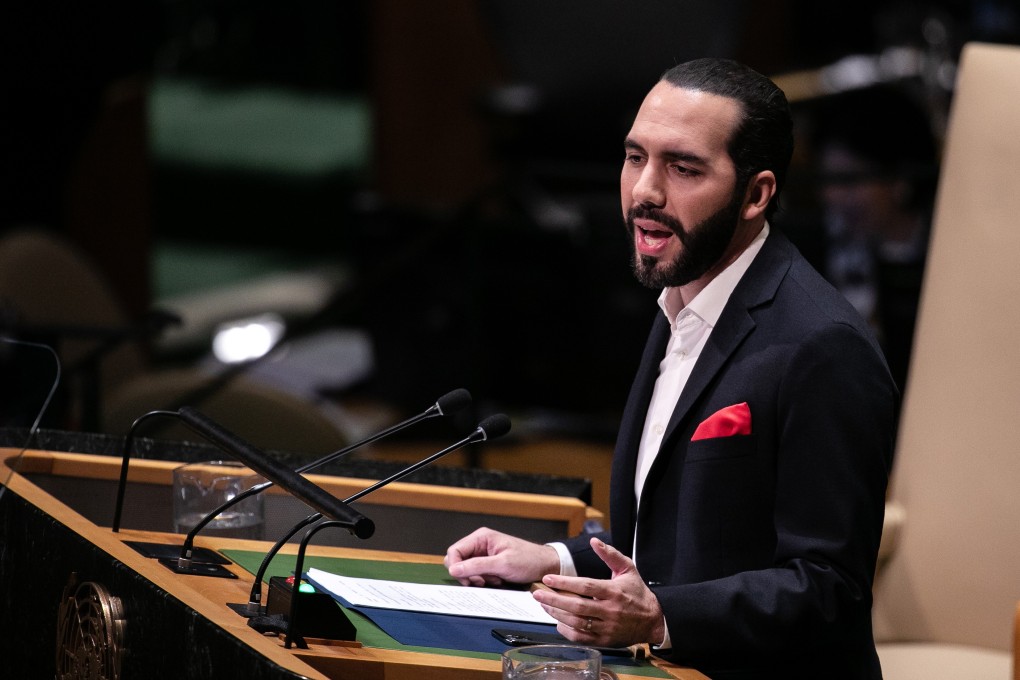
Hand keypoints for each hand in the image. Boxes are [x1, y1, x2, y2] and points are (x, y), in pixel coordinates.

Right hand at [444, 527, 559, 586]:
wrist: (545, 566)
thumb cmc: (529, 560)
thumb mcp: (502, 564)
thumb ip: (476, 566)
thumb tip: (454, 569)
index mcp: (481, 537)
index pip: (454, 551)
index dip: (455, 566)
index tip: (465, 580)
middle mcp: (480, 544)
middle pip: (458, 561)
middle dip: (468, 575)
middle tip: (483, 581)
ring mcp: (484, 555)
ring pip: (467, 570)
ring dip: (478, 579)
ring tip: (495, 579)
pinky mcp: (489, 565)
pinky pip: (477, 575)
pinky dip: (484, 581)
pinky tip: (497, 580)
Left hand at [532, 537, 664, 648]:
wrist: (653, 619)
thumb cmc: (638, 593)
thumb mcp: (628, 569)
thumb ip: (610, 554)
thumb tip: (595, 541)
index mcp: (614, 592)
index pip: (585, 586)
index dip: (564, 583)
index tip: (548, 579)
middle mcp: (610, 611)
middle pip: (576, 606)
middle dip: (553, 600)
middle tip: (537, 594)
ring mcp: (607, 627)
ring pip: (576, 623)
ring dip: (557, 614)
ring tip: (544, 606)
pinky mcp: (605, 641)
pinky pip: (581, 638)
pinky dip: (566, 631)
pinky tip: (558, 622)